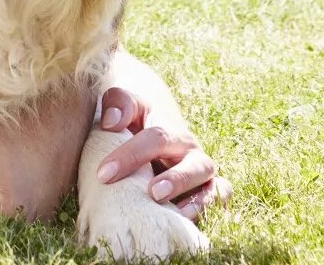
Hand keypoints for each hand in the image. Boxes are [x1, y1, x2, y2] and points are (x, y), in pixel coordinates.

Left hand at [94, 86, 230, 220]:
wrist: (156, 140)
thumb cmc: (136, 126)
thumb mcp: (129, 110)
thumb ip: (118, 103)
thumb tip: (111, 122)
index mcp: (171, 131)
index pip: (155, 139)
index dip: (130, 155)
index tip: (103, 174)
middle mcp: (191, 153)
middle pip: (193, 164)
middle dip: (176, 180)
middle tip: (154, 193)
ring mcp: (203, 175)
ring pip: (212, 185)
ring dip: (198, 201)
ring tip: (178, 213)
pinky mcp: (208, 193)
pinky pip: (220, 200)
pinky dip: (211, 209)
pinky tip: (188, 220)